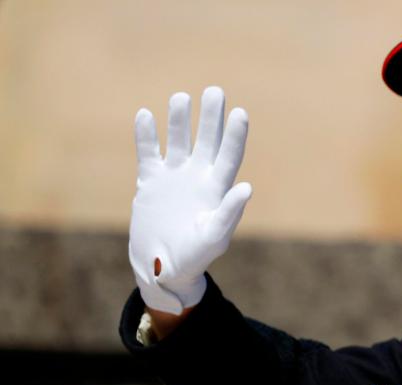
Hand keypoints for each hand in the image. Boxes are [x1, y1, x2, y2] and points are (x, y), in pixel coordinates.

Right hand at [129, 86, 251, 313]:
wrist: (162, 268)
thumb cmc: (193, 258)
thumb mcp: (213, 237)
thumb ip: (229, 213)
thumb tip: (247, 187)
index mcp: (217, 190)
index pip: (229, 156)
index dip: (234, 135)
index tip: (240, 113)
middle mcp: (198, 178)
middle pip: (207, 141)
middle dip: (210, 118)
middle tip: (215, 91)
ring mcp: (174, 178)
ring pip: (178, 141)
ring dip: (179, 121)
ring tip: (181, 98)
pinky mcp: (150, 182)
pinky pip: (149, 154)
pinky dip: (147, 136)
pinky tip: (146, 115)